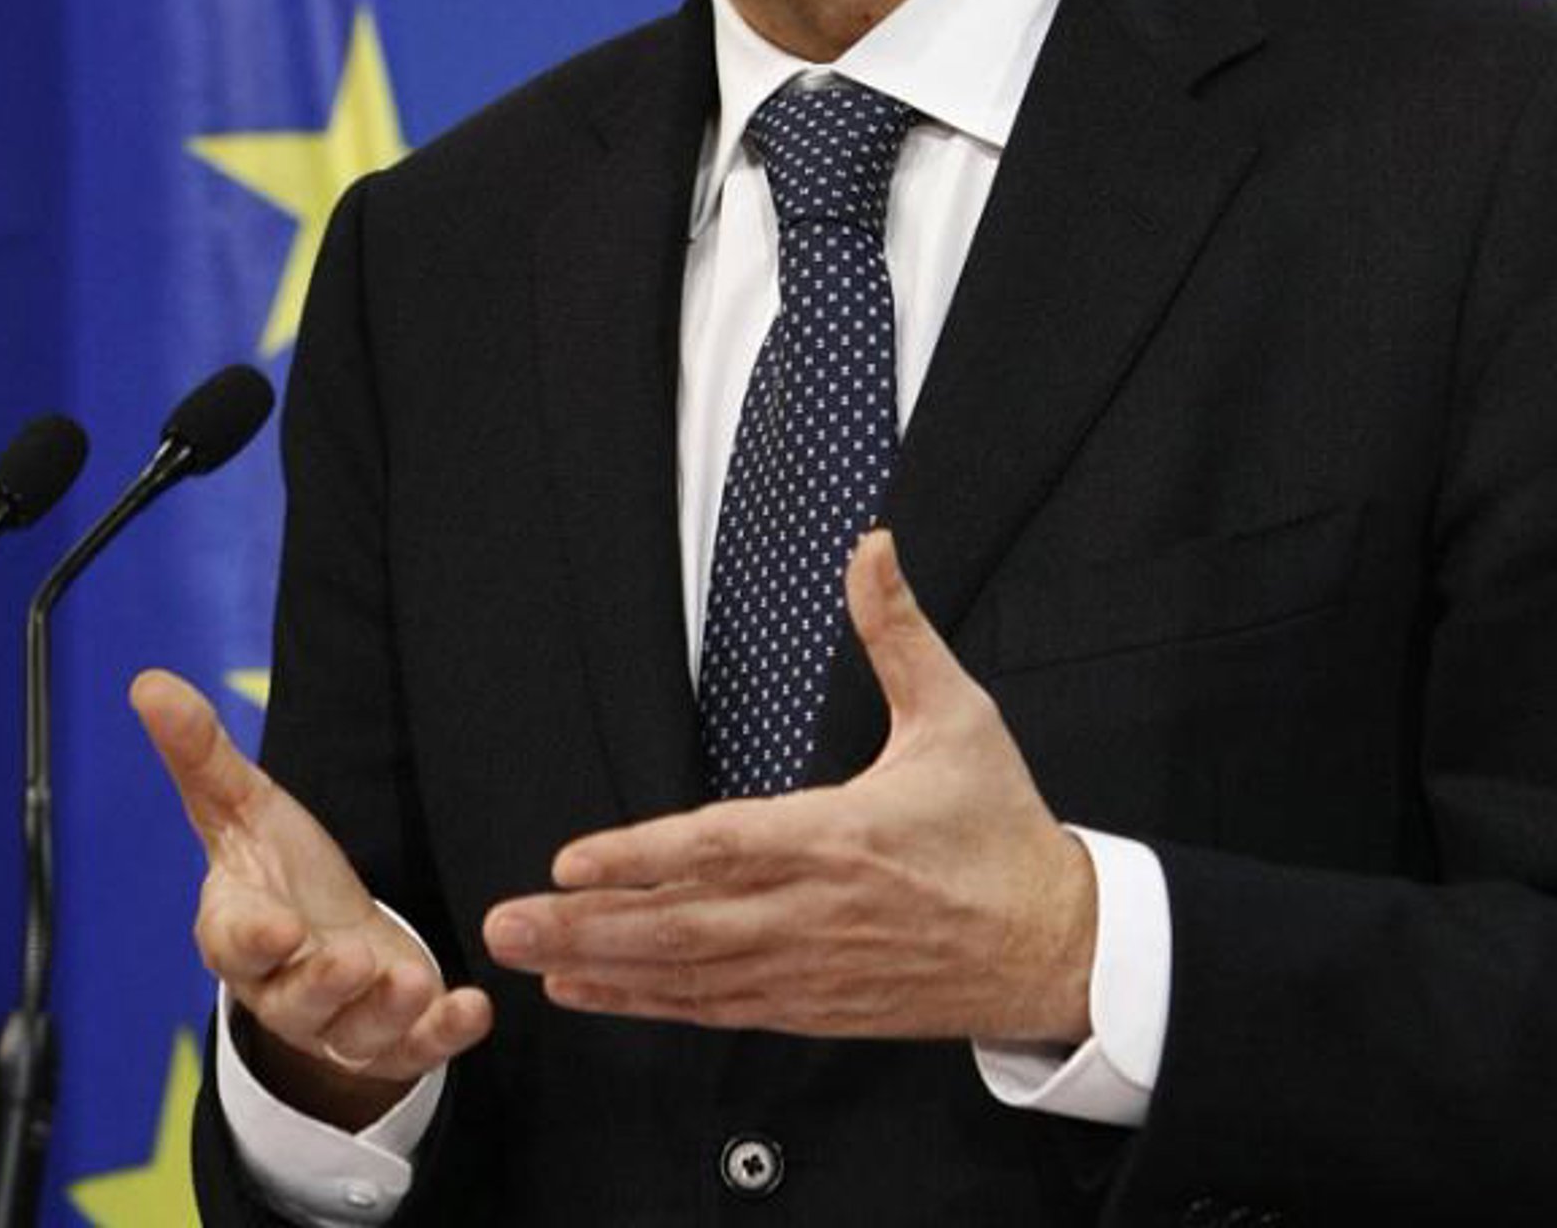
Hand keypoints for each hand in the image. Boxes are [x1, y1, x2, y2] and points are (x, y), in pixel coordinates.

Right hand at [130, 669, 491, 1127]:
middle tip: (352, 959)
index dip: (251, 938)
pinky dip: (442, 1035)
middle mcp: (284, 987)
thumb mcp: (241, 809)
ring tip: (412, 981)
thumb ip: (201, 754)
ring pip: (355, 1032)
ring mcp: (339, 1020)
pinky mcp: (392, 1037)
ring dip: (385, 1012)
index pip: (232, 943)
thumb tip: (149, 683)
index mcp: (239, 933)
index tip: (273, 927)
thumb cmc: (276, 872)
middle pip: (295, 999)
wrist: (324, 941)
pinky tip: (473, 1008)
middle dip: (323, 983)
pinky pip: (415, 1048)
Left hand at [483, 530, 1095, 1042]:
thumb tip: (873, 546)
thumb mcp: (957, 714)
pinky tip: (594, 991)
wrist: (1053, 945)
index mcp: (841, 836)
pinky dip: (650, 1005)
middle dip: (584, 924)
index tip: (570, 858)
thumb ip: (899, 630)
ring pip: (687, 976)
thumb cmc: (1001, 827)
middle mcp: (813, 911)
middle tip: (503, 922)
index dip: (641, 858)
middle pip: (680, 925)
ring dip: (602, 968)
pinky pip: (717, 1009)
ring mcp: (810, 968)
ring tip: (528, 956)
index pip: (720, 847)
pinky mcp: (815, 1006)